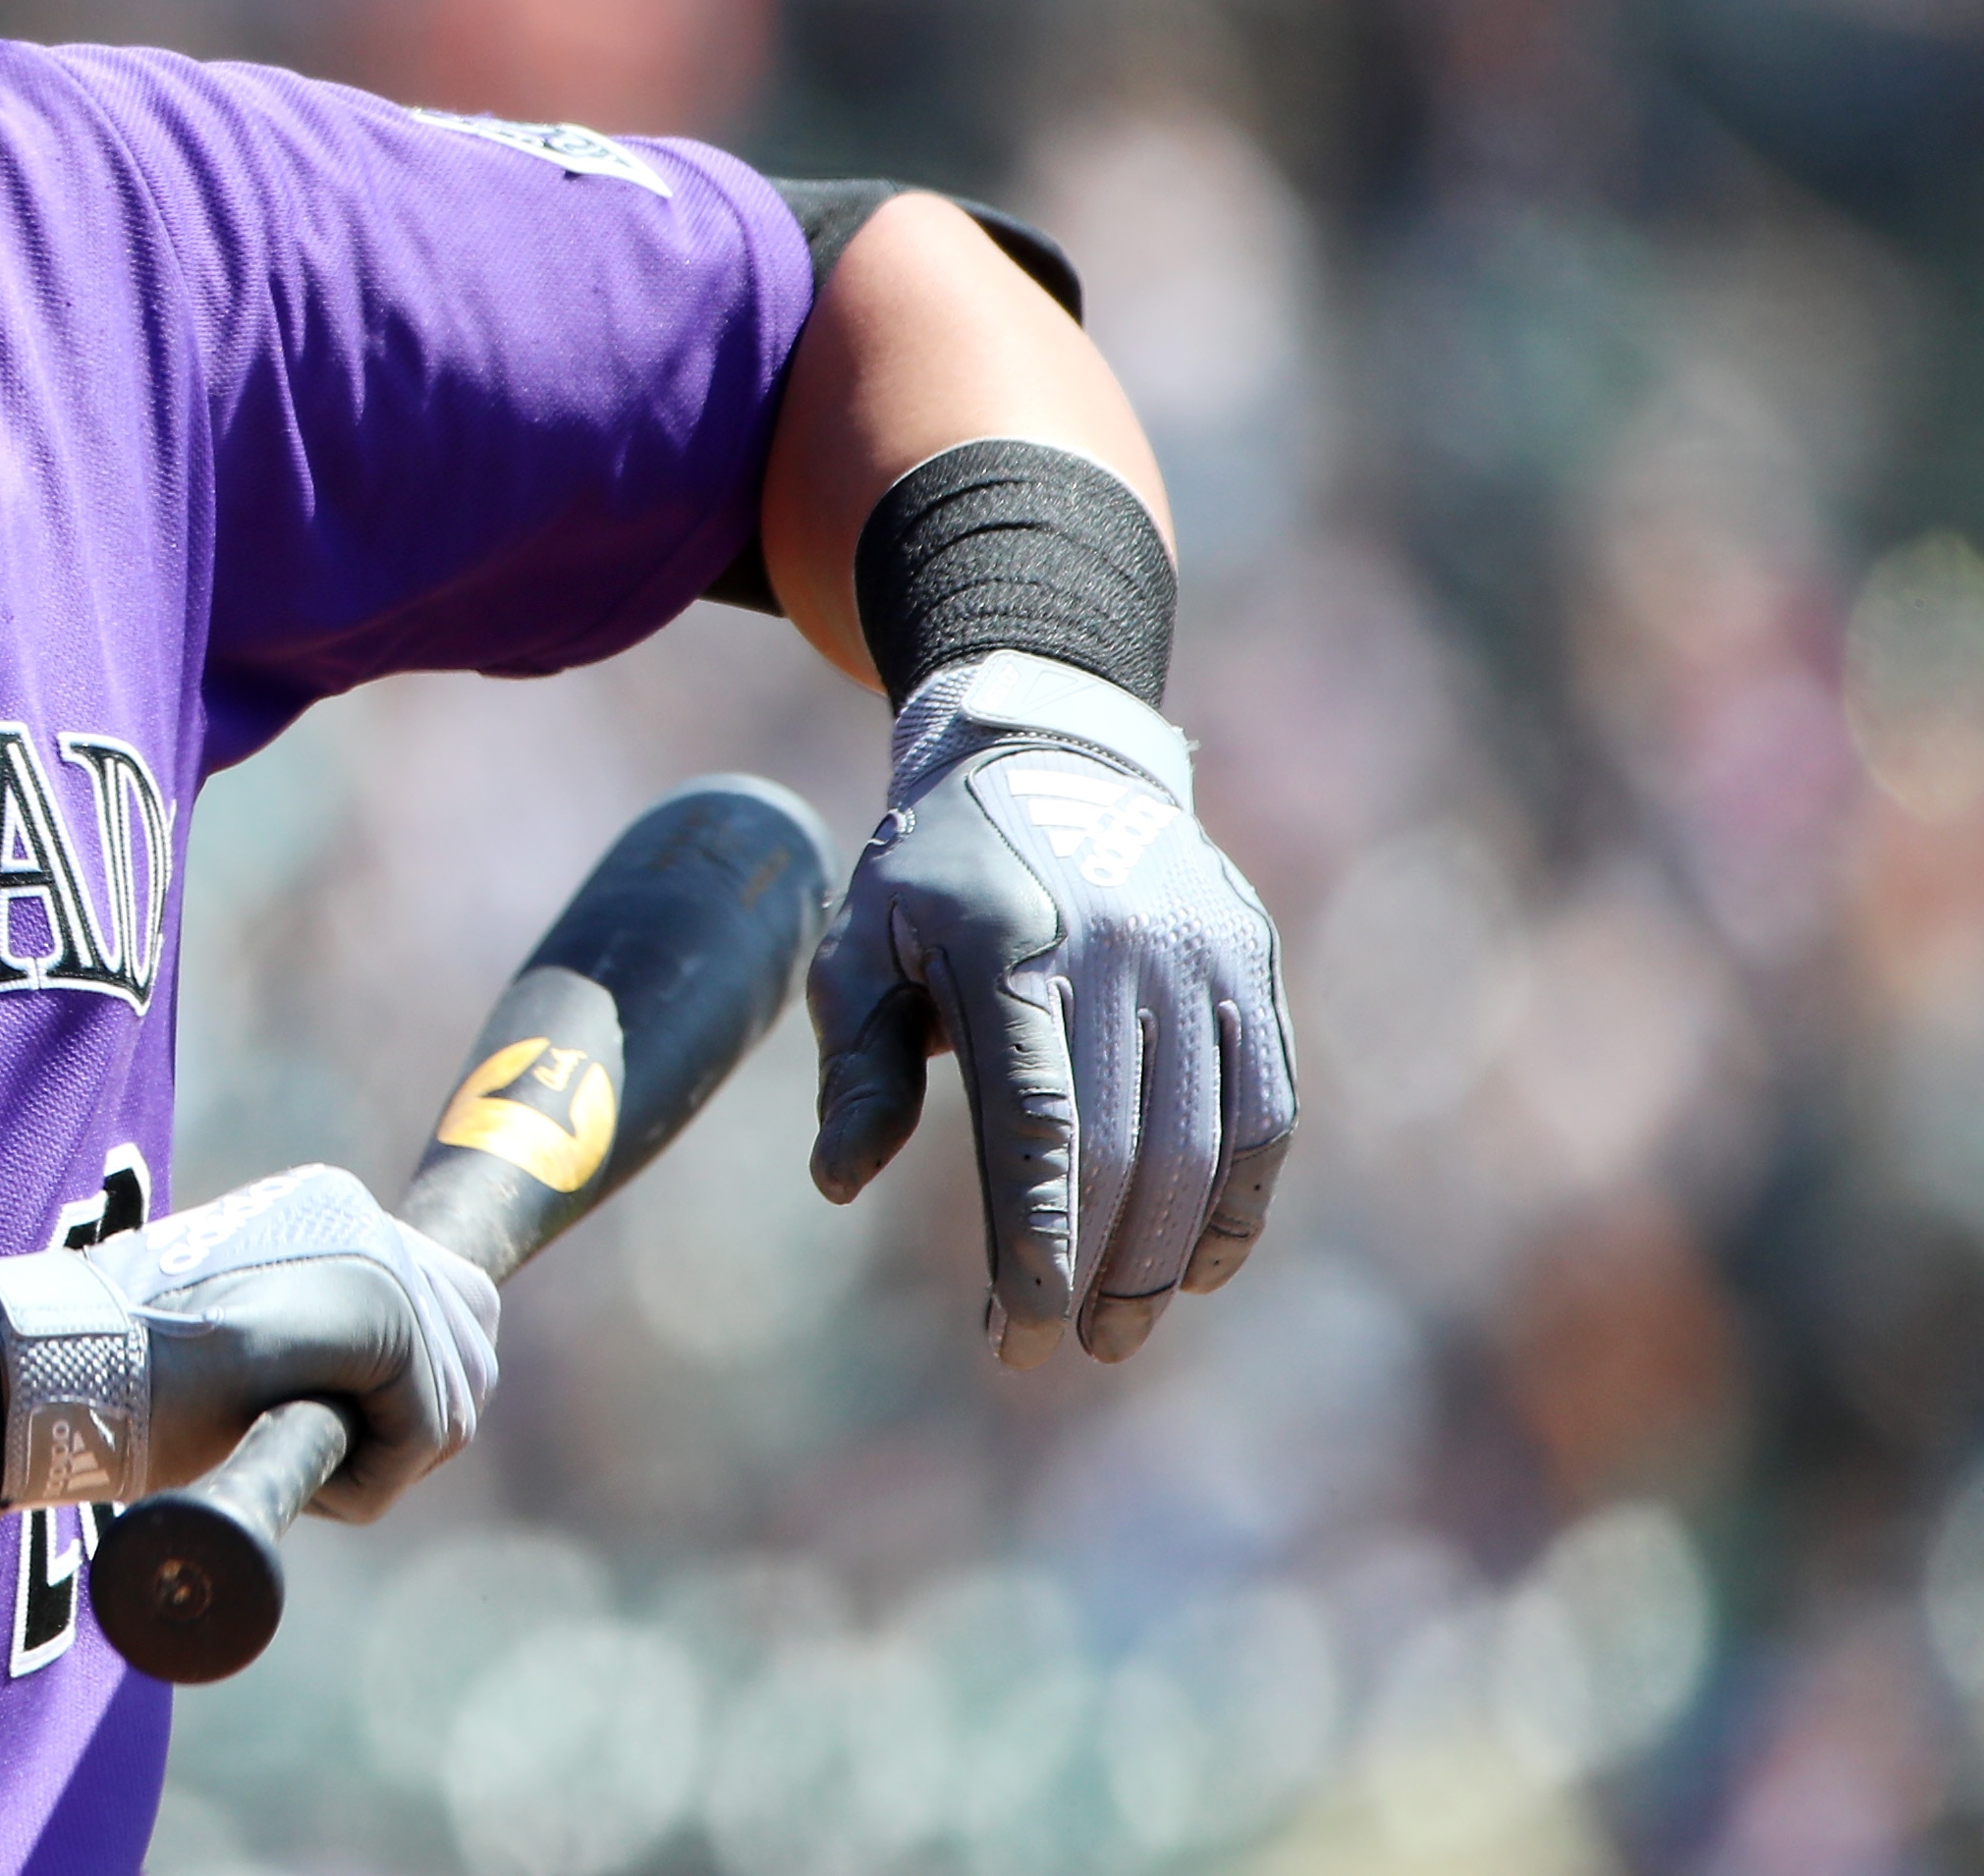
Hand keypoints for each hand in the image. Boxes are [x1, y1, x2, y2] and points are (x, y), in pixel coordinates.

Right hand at [0, 1164, 500, 1524]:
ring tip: (277, 1442)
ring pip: (453, 1399)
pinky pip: (427, 1430)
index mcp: (324, 1210)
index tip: (331, 1423)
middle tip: (303, 1443)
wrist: (60, 1365)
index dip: (403, 1393)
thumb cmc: (121, 1377)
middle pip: (469, 1348)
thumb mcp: (231, 1349)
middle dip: (409, 1426)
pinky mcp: (377, 1309)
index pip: (437, 1305)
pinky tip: (278, 1447)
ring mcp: (374, 1255)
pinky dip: (368, 1475)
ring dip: (378, 1456)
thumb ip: (305, 1352)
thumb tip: (368, 1409)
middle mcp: (360, 1214)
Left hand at [808, 651, 1297, 1366]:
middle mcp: (1120, 943)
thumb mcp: (859, 946)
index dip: (1035, 1239)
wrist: (1047, 757)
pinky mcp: (1251, 960)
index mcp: (1009, 941)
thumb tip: (838, 1181)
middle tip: (1059, 1348)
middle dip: (1094, 1269)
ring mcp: (1200, 950)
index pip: (1035, 1120)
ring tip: (1122, 1331)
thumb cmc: (931, 880)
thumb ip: (856, 1064)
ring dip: (1167, 1256)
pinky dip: (1241, 1200)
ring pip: (1205, 1140)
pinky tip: (1199, 1269)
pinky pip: (1266, 1107)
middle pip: (1127, 1147)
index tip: (1020, 1335)